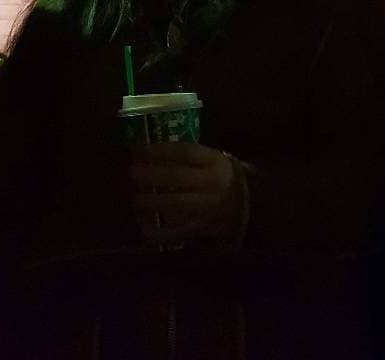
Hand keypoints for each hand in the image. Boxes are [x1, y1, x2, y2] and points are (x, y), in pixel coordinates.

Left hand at [129, 142, 244, 246]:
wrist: (252, 205)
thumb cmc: (225, 176)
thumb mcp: (215, 160)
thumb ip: (191, 158)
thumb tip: (154, 154)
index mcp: (215, 161)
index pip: (185, 153)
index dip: (161, 151)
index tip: (140, 149)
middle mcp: (212, 183)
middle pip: (178, 178)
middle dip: (153, 175)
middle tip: (132, 173)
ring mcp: (209, 207)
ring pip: (178, 204)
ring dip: (153, 202)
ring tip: (135, 200)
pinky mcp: (205, 228)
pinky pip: (181, 231)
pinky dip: (163, 234)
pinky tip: (146, 233)